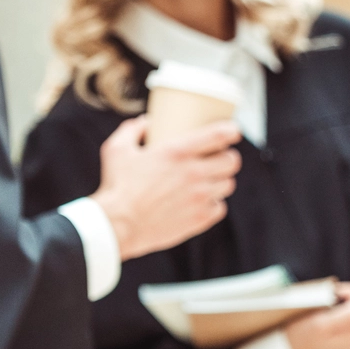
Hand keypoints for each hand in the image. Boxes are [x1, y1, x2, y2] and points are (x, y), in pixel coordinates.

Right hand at [93, 117, 240, 259]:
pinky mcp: (199, 219)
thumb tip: (145, 121)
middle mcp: (194, 174)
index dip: (232, 131)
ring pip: (228, 184)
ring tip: (212, 180)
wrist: (117, 226)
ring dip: (222, 180)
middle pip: (231, 161)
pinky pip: (220, 208)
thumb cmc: (116, 186)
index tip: (233, 132)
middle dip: (228, 157)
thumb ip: (132, 130)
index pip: (219, 135)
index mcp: (177, 152)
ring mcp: (199, 198)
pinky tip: (204, 201)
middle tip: (219, 158)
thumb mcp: (116, 149)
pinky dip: (214, 204)